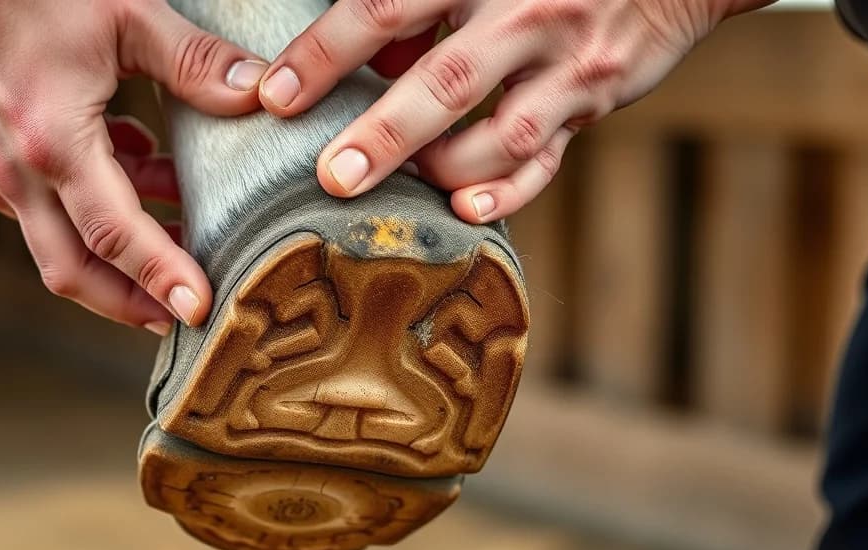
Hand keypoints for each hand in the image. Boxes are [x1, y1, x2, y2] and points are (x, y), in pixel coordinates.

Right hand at [0, 0, 269, 332]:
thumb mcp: (125, 15)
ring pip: (61, 247)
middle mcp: (17, 173)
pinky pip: (49, 212)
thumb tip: (257, 97)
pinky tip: (145, 174)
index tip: (200, 309)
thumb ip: (194, 62)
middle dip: (132, 302)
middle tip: (186, 315)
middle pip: (76, 270)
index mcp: (51, 144)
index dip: (159, 277)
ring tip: (186, 239)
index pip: (114, 236)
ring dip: (121, 255)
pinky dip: (99, 212)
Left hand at [258, 0, 770, 222]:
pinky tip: (465, 211)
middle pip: (446, 81)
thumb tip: (370, 54)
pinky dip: (507, 192)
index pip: (385, 6)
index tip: (275, 96)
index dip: (326, 52)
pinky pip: (550, 160)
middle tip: (332, 176)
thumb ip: (416, 3)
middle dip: (385, 135)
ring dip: (444, 169)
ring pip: (502, 134)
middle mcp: (525, 13)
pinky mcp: (591, 103)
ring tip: (398, 187)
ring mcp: (564, 65)